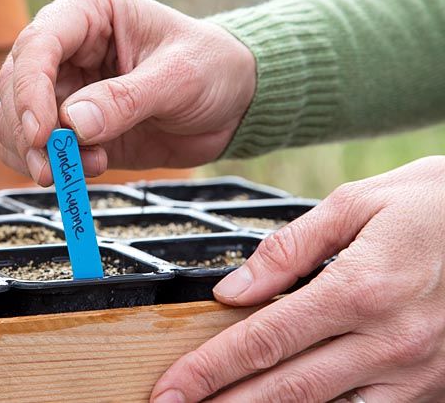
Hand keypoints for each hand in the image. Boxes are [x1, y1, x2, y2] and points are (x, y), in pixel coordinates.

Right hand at [0, 0, 254, 184]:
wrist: (230, 101)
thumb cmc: (211, 68)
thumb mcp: (180, 76)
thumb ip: (127, 99)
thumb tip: (73, 124)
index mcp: (87, 10)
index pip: (38, 44)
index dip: (30, 91)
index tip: (42, 135)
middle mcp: (64, 45)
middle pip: (13, 86)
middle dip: (29, 131)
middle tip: (57, 166)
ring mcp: (60, 86)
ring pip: (10, 119)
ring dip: (36, 153)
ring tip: (86, 166)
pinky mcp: (66, 124)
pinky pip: (29, 147)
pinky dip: (46, 165)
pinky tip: (86, 168)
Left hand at [151, 156, 444, 402]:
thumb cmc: (434, 203)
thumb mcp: (358, 203)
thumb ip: (290, 248)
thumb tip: (233, 290)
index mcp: (358, 288)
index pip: (263, 340)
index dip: (208, 369)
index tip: (169, 388)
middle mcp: (387, 340)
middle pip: (287, 388)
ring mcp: (416, 372)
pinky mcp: (436, 386)